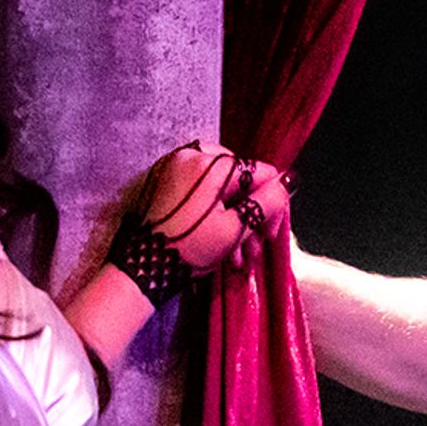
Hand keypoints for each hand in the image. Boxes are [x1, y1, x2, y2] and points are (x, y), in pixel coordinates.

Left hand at [131, 143, 296, 273]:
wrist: (140, 268)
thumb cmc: (186, 248)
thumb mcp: (235, 229)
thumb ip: (266, 203)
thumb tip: (286, 185)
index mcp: (209, 163)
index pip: (260, 172)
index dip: (273, 204)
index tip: (270, 232)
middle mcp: (189, 157)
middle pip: (240, 182)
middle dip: (251, 217)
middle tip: (253, 248)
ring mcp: (174, 170)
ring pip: (221, 191)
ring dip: (234, 221)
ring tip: (236, 255)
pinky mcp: (165, 185)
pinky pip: (201, 194)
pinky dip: (214, 215)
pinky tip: (219, 243)